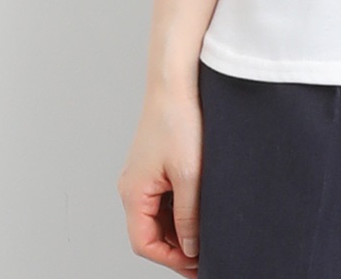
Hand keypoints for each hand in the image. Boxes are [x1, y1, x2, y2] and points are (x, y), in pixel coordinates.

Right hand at [117, 85, 203, 273]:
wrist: (176, 81)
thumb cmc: (178, 119)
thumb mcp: (189, 175)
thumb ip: (189, 215)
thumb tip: (191, 246)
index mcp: (133, 192)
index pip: (145, 243)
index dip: (171, 258)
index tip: (196, 264)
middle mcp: (132, 186)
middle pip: (150, 232)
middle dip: (177, 246)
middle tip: (205, 254)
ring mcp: (142, 175)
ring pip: (158, 215)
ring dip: (179, 227)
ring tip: (207, 232)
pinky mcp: (154, 163)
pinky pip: (163, 197)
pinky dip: (179, 207)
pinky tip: (200, 207)